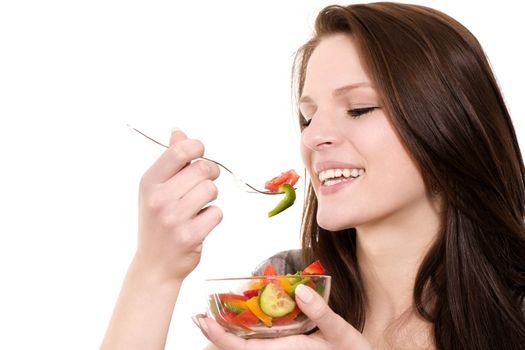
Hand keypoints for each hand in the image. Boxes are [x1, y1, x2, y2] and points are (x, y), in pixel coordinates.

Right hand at [135, 129, 222, 281]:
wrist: (154, 265)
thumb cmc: (158, 222)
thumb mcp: (156, 189)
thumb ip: (170, 160)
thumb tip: (178, 132)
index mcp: (149, 182)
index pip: (179, 151)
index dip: (197, 148)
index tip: (200, 155)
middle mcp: (158, 198)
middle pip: (202, 169)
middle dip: (210, 173)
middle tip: (205, 182)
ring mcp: (173, 218)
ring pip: (211, 190)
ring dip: (210, 198)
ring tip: (197, 207)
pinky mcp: (189, 236)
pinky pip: (216, 213)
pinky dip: (212, 217)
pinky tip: (199, 225)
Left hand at [195, 284, 371, 349]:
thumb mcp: (342, 334)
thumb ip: (321, 313)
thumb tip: (299, 290)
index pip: (243, 348)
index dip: (220, 335)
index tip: (203, 320)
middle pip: (238, 348)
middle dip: (216, 334)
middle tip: (198, 315)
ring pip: (247, 347)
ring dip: (227, 333)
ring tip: (212, 315)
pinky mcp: (288, 349)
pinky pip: (259, 344)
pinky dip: (244, 333)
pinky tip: (241, 322)